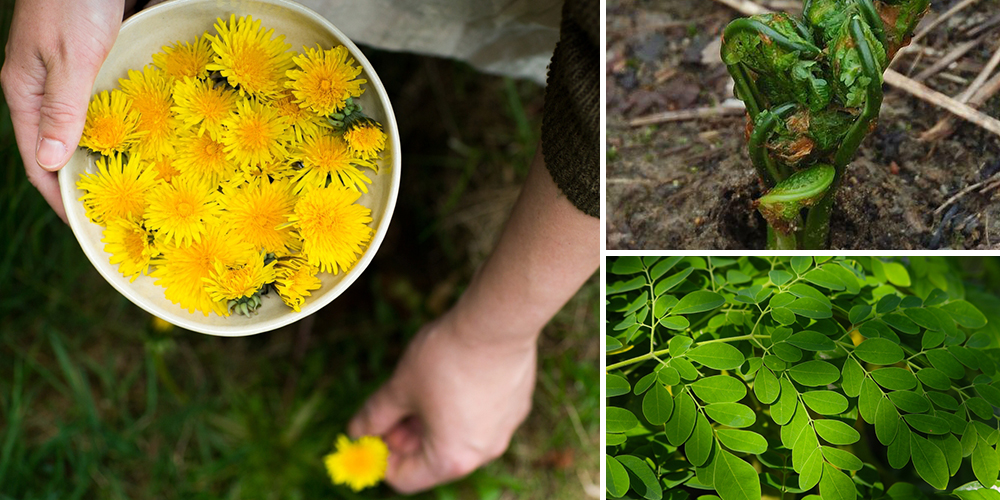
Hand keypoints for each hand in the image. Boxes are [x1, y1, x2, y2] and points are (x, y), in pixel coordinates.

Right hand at [1, 0, 124, 221]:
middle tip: (123, 214)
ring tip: (141, 186)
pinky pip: (111, 102)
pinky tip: (154, 138)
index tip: (87, 227)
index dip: (60, 196)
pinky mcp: (96, 60)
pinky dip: (128, 122)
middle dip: (89, 179)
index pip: (38, 159)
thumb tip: (51, 162)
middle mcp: (46, 87)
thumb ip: (63, 109)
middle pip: (65, 147)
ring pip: (90, 126)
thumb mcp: (71, 59)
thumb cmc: (75, 2)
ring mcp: (72, 74)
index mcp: (26, 91)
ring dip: (112, 153)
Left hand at [348, 309, 536, 493]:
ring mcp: (505, 429)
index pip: (405, 478)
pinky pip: (482, 417)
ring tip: (420, 388)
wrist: (497, 321)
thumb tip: (357, 431)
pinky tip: (453, 375)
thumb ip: (375, 416)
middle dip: (407, 437)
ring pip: (459, 436)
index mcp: (450, 459)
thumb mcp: (399, 387)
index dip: (380, 458)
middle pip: (434, 459)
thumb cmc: (446, 358)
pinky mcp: (518, 405)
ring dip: (434, 421)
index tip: (372, 433)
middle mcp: (483, 453)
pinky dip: (462, 407)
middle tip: (391, 409)